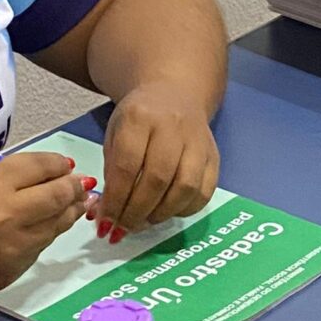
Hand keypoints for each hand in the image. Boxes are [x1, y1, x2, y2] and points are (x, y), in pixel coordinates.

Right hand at [0, 151, 88, 300]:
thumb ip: (5, 179)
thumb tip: (45, 174)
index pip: (40, 167)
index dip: (58, 164)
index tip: (65, 164)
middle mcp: (8, 216)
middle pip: (58, 196)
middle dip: (73, 187)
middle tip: (80, 183)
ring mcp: (15, 248)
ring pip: (58, 224)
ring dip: (69, 211)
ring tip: (76, 202)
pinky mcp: (15, 270)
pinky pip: (41, 246)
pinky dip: (48, 233)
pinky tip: (49, 225)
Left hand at [98, 84, 220, 236]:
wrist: (175, 93)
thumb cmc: (138, 119)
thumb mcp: (115, 133)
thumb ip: (111, 171)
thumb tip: (107, 215)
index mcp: (140, 118)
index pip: (127, 166)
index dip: (116, 200)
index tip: (106, 221)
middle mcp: (172, 127)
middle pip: (157, 179)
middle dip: (137, 211)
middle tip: (124, 228)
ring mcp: (198, 141)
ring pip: (185, 187)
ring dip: (162, 213)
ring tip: (145, 221)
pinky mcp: (215, 155)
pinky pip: (204, 191)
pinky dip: (185, 209)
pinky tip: (168, 211)